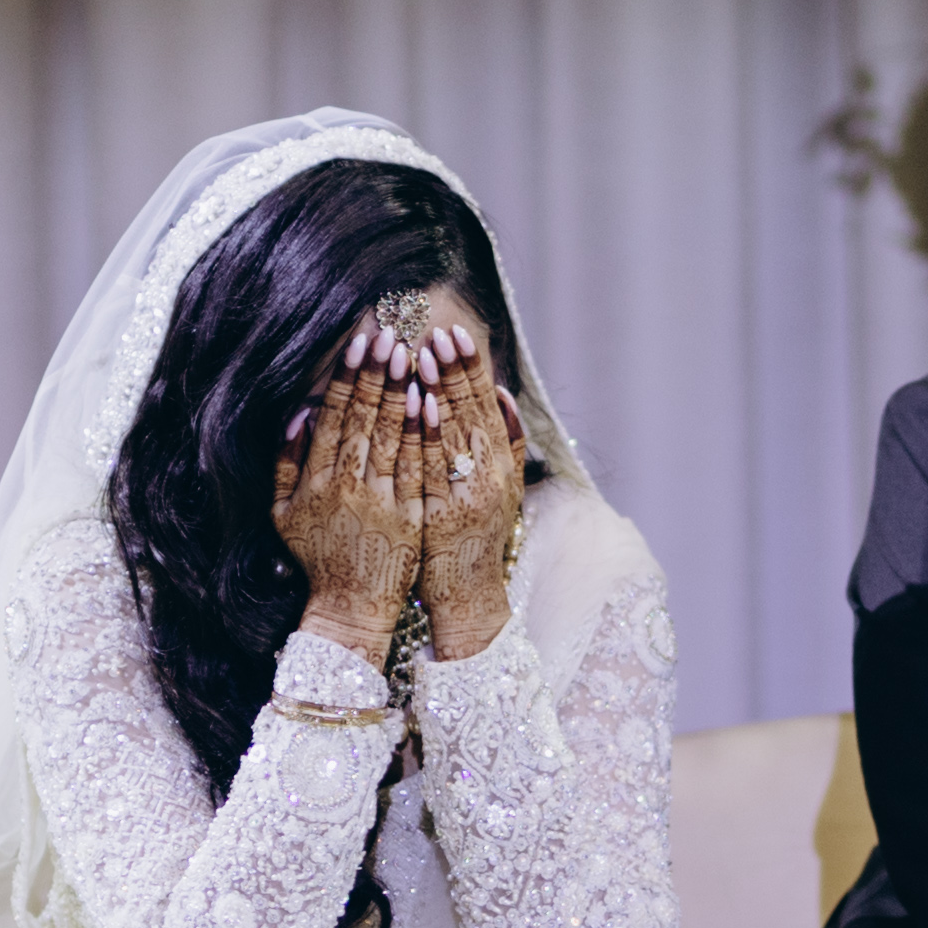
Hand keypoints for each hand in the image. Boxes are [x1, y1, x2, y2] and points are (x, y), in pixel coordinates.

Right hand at [271, 322, 426, 662]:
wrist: (349, 606)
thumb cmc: (316, 556)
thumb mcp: (283, 512)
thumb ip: (283, 463)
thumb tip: (299, 415)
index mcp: (315, 481)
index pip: (334, 418)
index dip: (347, 378)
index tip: (358, 345)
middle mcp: (346, 486)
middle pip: (364, 419)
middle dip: (377, 374)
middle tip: (389, 336)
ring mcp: (380, 500)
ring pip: (391, 435)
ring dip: (401, 391)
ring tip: (411, 355)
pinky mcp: (409, 515)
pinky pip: (416, 465)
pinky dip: (421, 432)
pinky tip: (429, 401)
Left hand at [413, 317, 528, 655]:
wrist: (469, 595)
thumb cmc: (479, 538)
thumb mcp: (504, 486)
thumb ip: (508, 439)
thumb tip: (502, 391)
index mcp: (501, 463)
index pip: (485, 404)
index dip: (470, 367)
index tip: (455, 334)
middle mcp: (490, 475)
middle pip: (470, 412)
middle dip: (452, 370)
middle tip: (436, 332)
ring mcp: (467, 494)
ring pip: (453, 434)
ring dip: (438, 393)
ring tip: (422, 356)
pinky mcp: (443, 514)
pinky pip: (434, 468)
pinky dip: (428, 436)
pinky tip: (418, 406)